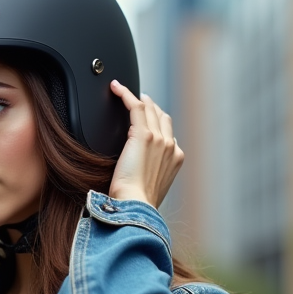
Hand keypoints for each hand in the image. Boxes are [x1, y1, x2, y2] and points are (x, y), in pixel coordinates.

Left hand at [106, 80, 183, 207]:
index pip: (168, 133)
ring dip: (138, 98)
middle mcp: (171, 146)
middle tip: (137, 100)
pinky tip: (116, 88)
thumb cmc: (138, 202)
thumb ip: (149, 173)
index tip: (147, 119)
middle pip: (162, 116)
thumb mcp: (150, 187)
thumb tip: (138, 168)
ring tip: (125, 91)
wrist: (136, 205)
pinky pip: (136, 107)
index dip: (157, 123)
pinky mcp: (143, 135)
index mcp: (176, 158)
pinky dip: (126, 95)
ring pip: (150, 109)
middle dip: (151, 106)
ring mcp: (159, 139)